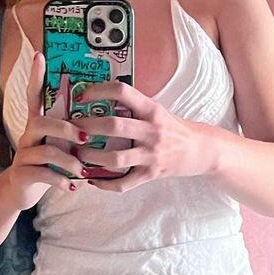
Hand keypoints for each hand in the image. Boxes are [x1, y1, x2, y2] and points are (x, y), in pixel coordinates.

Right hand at [0, 52, 85, 209]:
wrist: (21, 191)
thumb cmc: (47, 163)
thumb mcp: (57, 144)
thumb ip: (71, 131)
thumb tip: (100, 118)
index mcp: (38, 124)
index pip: (34, 95)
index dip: (35, 76)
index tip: (39, 56)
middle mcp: (28, 136)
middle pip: (40, 122)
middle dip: (65, 129)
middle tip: (85, 139)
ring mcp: (23, 155)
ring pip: (44, 151)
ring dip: (68, 160)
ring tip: (82, 170)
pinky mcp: (22, 174)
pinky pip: (41, 174)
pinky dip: (60, 180)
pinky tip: (72, 186)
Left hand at [71, 81, 207, 191]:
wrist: (201, 150)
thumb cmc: (174, 128)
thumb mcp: (157, 112)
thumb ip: (133, 108)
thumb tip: (100, 102)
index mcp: (151, 110)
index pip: (122, 92)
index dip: (99, 91)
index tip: (81, 96)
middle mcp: (152, 130)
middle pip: (114, 126)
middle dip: (88, 127)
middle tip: (72, 129)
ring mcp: (152, 154)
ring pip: (115, 158)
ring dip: (91, 157)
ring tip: (78, 155)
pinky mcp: (152, 174)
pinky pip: (124, 183)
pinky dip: (105, 183)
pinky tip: (93, 179)